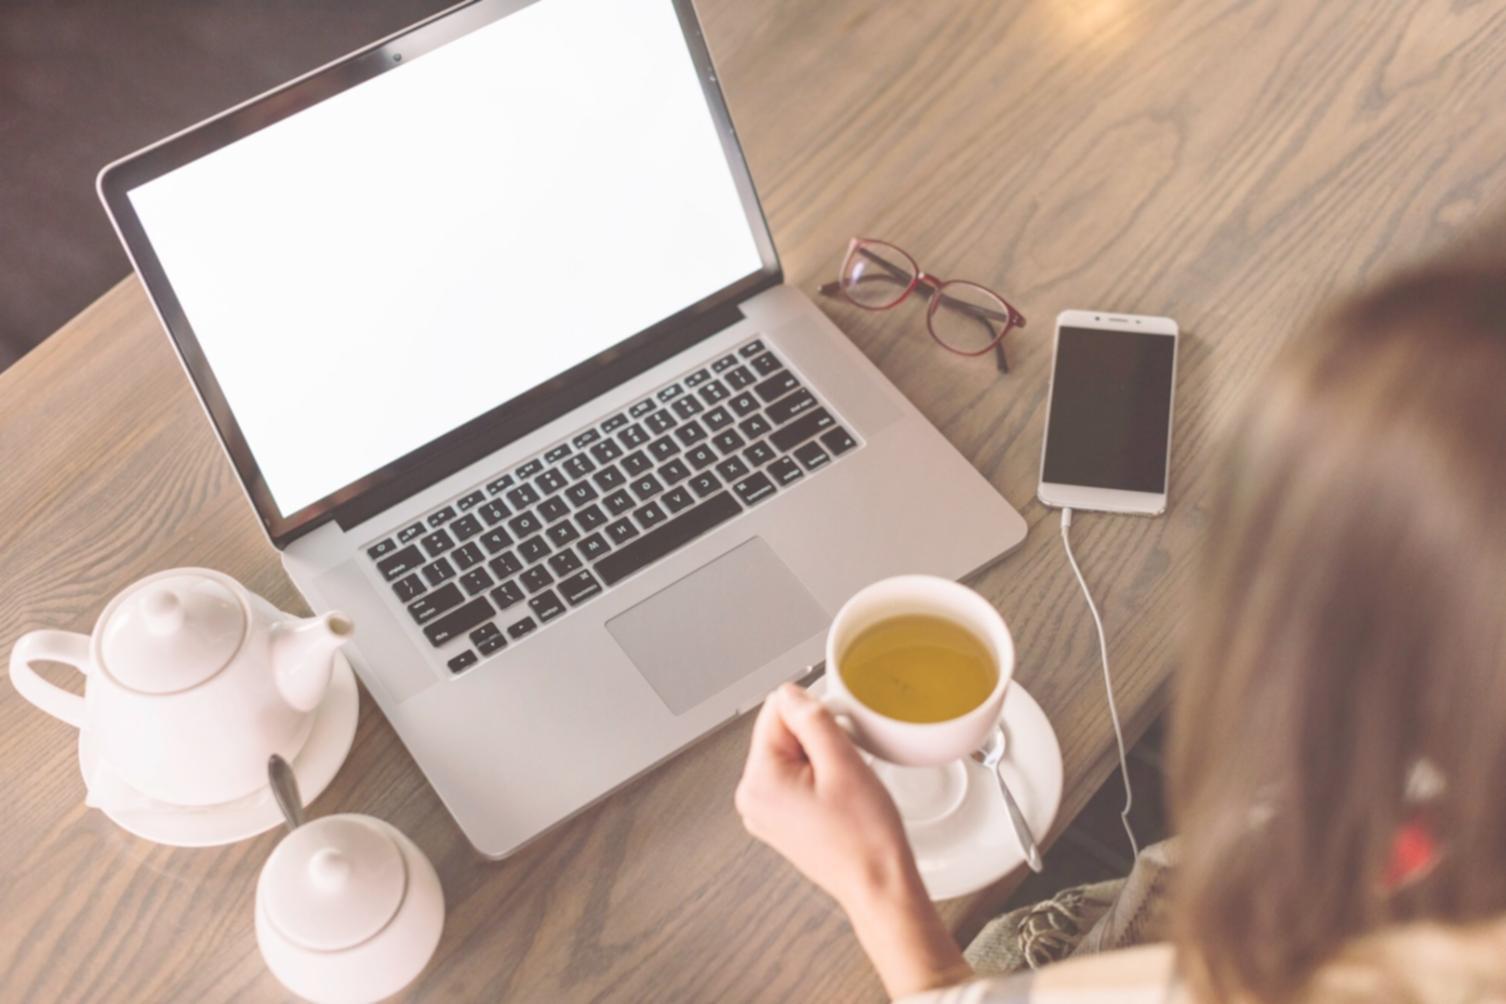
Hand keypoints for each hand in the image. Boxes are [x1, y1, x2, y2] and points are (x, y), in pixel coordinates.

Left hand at [735, 683, 971, 996]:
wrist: (878, 884)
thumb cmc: (865, 836)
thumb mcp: (842, 762)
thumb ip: (812, 718)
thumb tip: (790, 692)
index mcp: (758, 779)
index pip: (776, 710)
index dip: (814, 712)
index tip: (840, 733)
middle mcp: (751, 795)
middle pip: (781, 731)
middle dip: (816, 737)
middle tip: (846, 764)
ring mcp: (763, 810)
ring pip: (790, 753)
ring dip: (819, 756)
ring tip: (844, 784)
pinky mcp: (778, 819)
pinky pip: (794, 777)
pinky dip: (818, 776)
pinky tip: (838, 796)